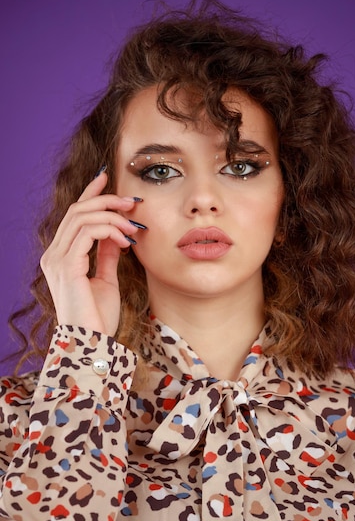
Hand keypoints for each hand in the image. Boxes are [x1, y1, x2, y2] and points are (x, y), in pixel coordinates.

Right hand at [40, 170, 142, 335]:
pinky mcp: (66, 266)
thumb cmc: (98, 317)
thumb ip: (107, 254)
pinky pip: (88, 233)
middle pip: (77, 211)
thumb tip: (116, 234)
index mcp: (60, 257)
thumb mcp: (106, 278)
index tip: (106, 177)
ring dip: (113, 216)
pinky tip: (126, 239)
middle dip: (107, 200)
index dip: (89, 194)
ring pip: (82, 217)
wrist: (93, 343)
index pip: (73, 216)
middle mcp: (53, 255)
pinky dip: (110, 230)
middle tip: (133, 202)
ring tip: (134, 225)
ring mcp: (56, 260)